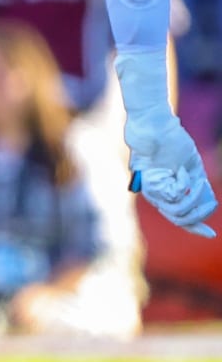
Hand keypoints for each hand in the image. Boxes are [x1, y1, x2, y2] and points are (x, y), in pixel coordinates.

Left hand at [124, 106, 216, 236]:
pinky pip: (172, 196)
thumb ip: (196, 185)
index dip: (196, 228)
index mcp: (170, 191)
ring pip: (176, 210)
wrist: (155, 126)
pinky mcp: (149, 184)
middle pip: (179, 219)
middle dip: (198, 212)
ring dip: (192, 197)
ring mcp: (153, 190)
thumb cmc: (172, 142)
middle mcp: (159, 194)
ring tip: (194, 179)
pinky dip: (183, 185)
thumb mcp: (191, 166)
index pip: (181, 217)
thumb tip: (208, 204)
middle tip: (208, 199)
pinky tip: (181, 172)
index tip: (211, 235)